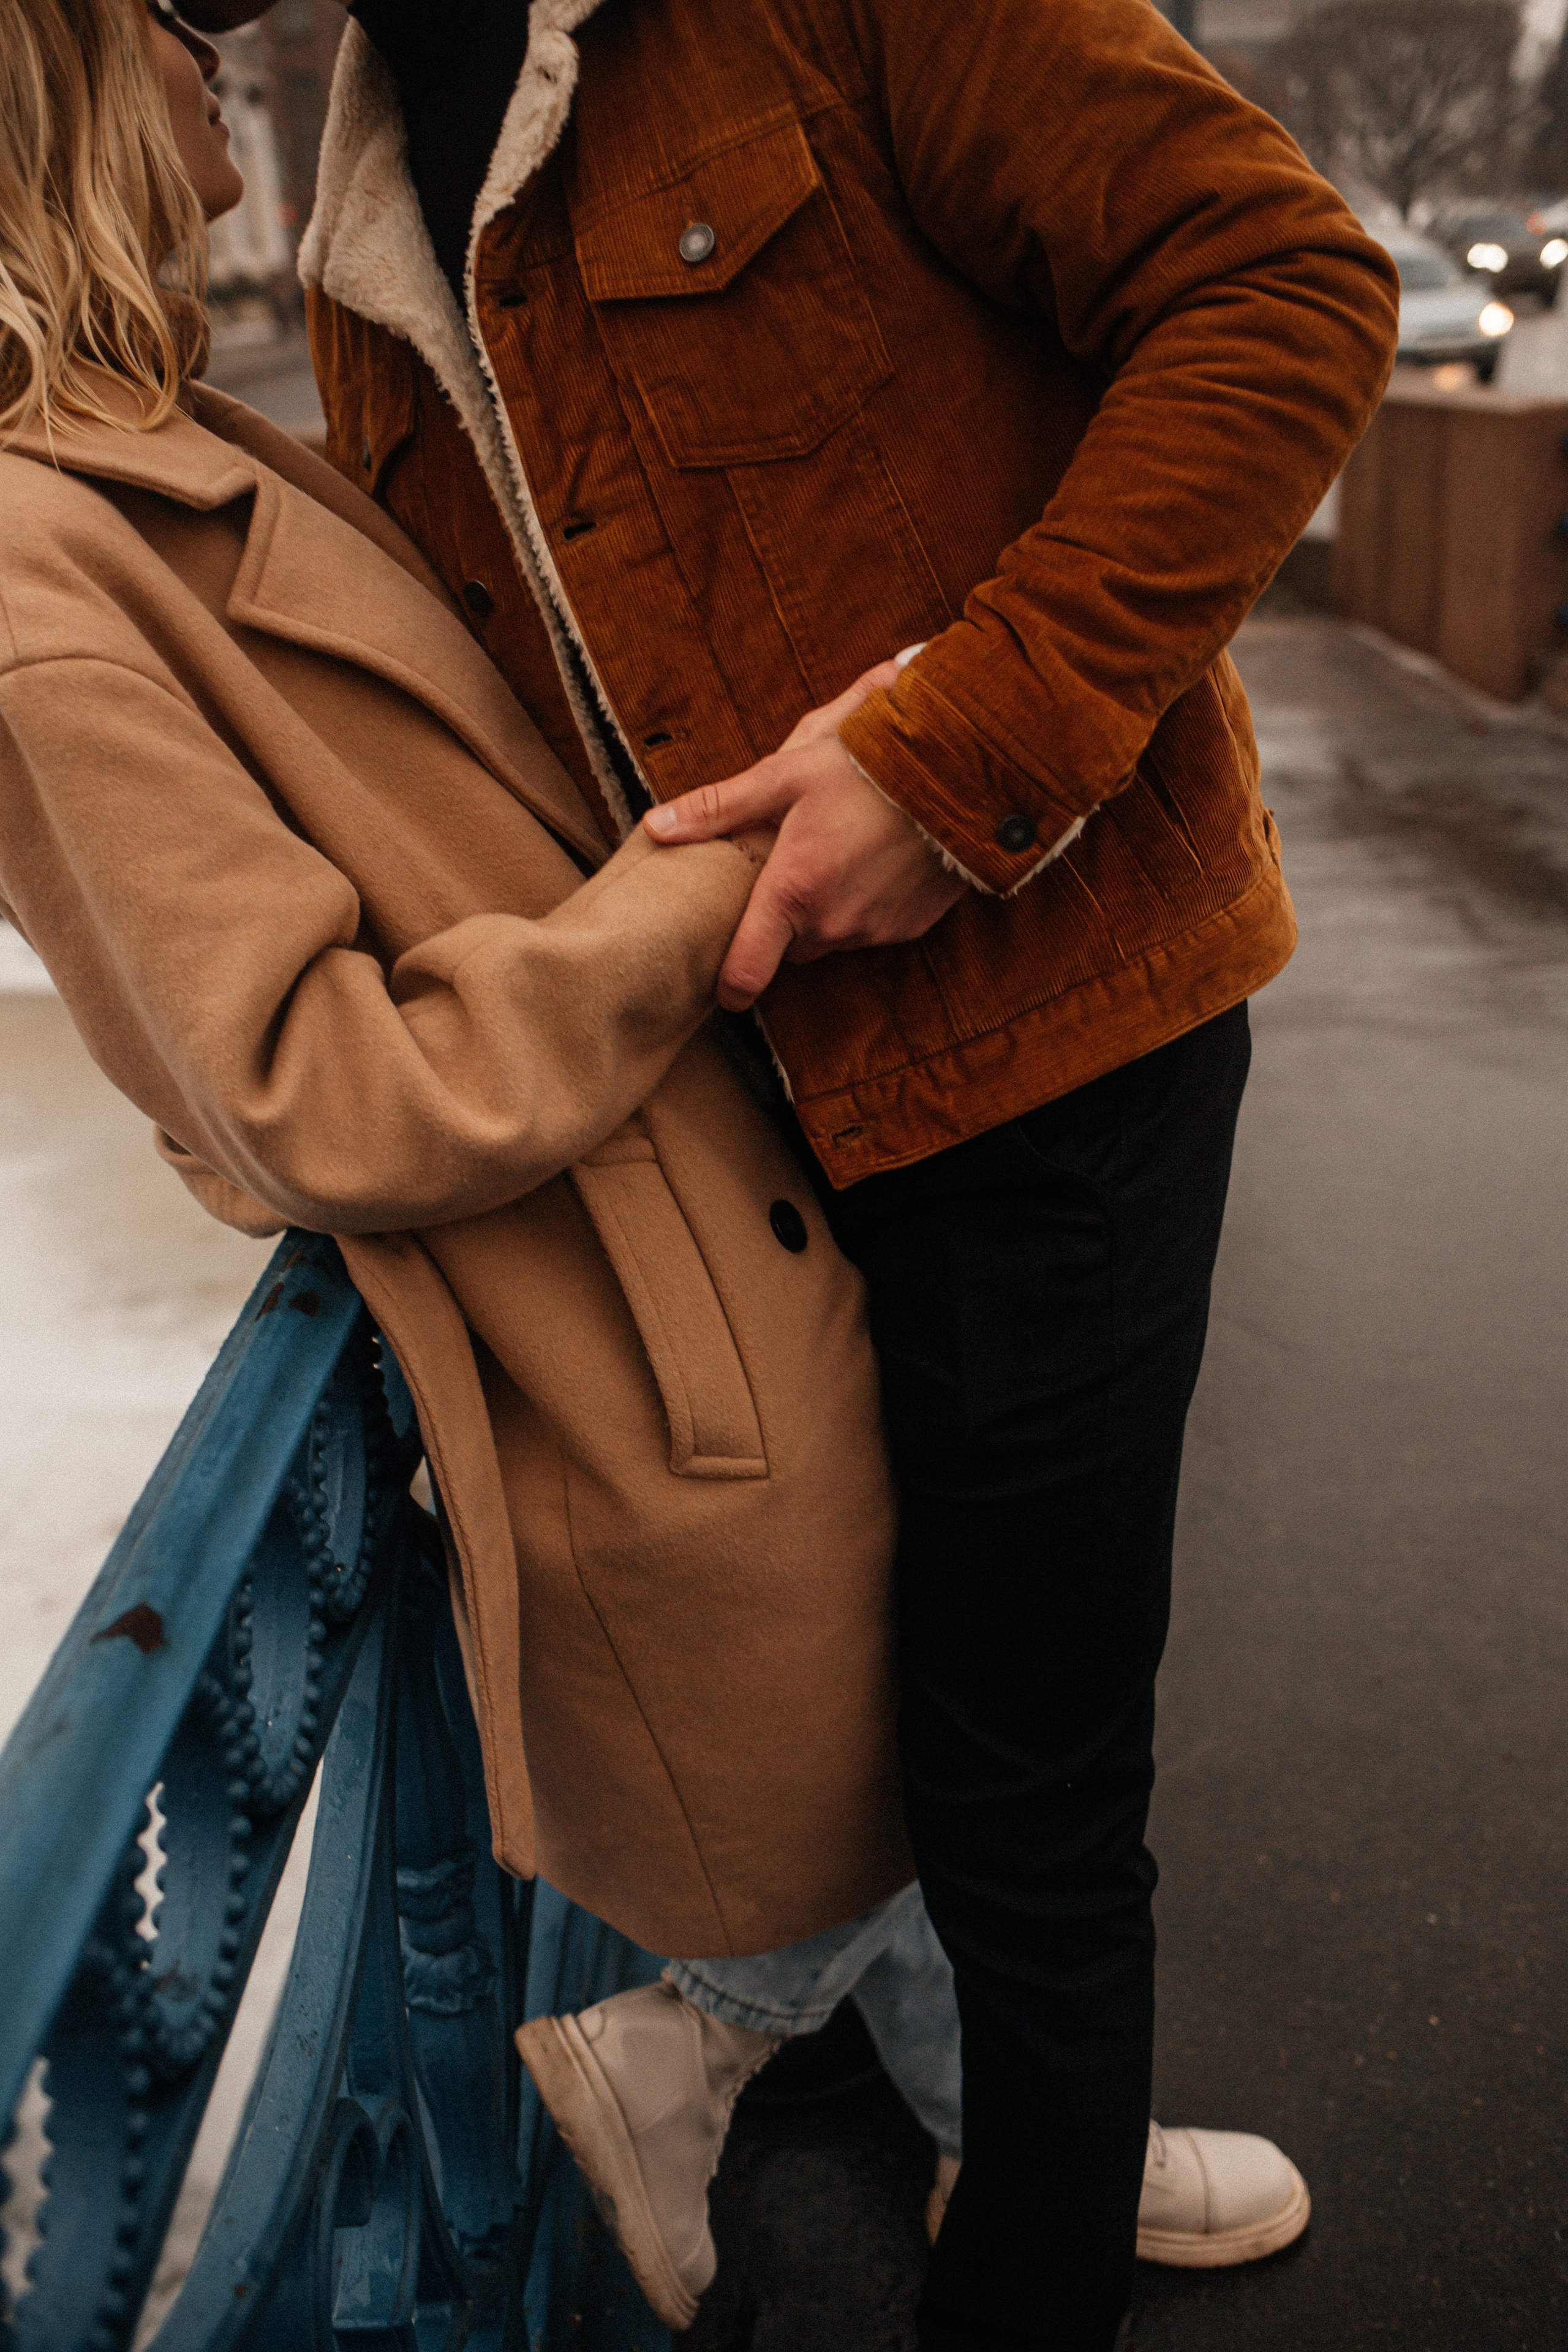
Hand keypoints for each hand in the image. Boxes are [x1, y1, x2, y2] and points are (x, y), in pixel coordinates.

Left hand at [644, 665, 964, 1011]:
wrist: (960, 775)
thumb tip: (655, 827)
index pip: (746, 970)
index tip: (721, 989)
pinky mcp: (909, 928)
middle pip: (789, 944)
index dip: (728, 986)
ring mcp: (874, 931)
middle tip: (794, 865)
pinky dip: (866, 904)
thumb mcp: (785, 775)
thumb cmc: (866, 767)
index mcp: (792, 892)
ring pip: (830, 937)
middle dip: (785, 917)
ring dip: (826, 909)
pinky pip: (871, 929)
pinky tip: (877, 860)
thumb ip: (718, 807)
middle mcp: (832, 924)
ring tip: (840, 852)